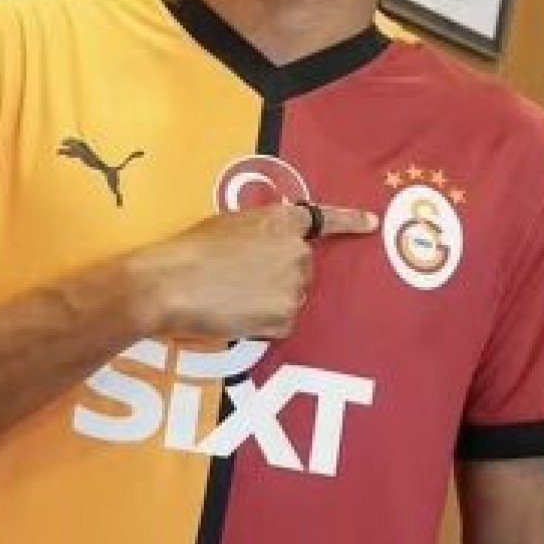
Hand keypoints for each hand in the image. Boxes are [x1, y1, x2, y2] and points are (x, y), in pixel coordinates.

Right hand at [129, 202, 377, 341]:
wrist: (171, 283)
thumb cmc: (190, 250)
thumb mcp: (229, 225)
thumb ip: (259, 232)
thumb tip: (265, 247)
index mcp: (281, 221)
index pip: (324, 220)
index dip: (350, 222)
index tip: (372, 224)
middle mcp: (297, 253)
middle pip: (301, 268)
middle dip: (279, 274)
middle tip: (240, 279)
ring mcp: (295, 287)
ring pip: (290, 296)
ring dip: (270, 299)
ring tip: (232, 297)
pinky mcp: (286, 318)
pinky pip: (281, 322)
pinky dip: (263, 323)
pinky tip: (235, 314)